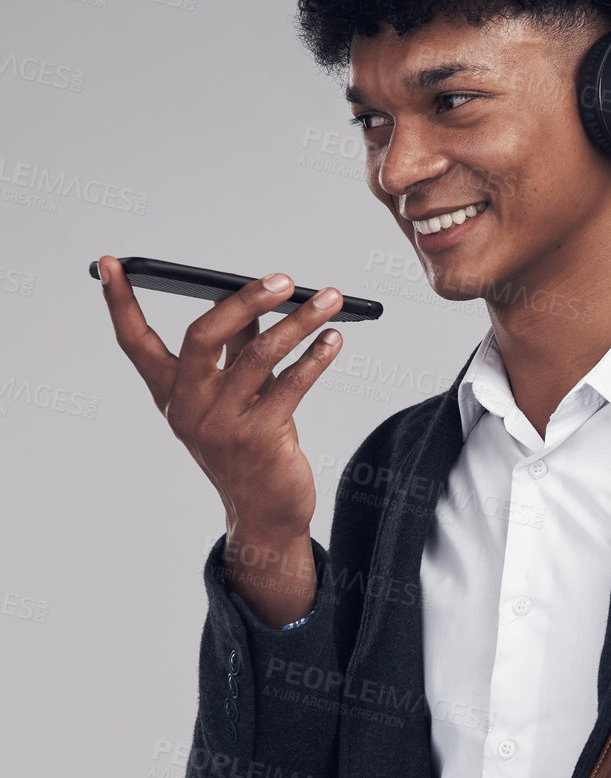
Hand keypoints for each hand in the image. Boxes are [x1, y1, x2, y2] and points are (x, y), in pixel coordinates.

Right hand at [97, 255, 343, 540]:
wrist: (264, 513)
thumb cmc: (248, 447)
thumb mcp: (230, 399)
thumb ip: (236, 352)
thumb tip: (254, 303)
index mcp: (171, 394)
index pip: (135, 342)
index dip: (121, 302)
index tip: (110, 263)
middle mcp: (188, 407)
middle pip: (203, 335)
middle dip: (245, 299)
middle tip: (282, 280)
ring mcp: (221, 424)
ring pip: (261, 354)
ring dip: (300, 322)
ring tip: (328, 300)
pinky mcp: (259, 438)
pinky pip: (292, 384)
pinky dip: (316, 357)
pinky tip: (332, 339)